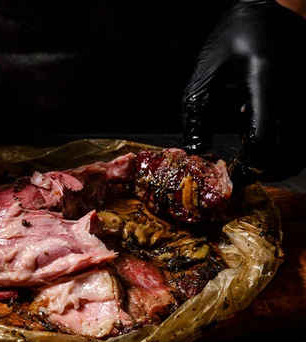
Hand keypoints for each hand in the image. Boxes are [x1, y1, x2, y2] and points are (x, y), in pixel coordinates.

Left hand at [182, 0, 305, 182]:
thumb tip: (195, 147)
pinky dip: (284, 146)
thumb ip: (197, 107)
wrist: (276, 6)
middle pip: (290, 154)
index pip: (262, 139)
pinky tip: (263, 137)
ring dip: (276, 162)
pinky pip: (300, 134)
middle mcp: (294, 94)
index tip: (230, 176)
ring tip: (251, 161)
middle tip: (243, 174)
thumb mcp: (208, 65)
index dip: (247, 164)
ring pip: (299, 148)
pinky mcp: (305, 100)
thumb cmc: (240, 32)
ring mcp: (304, 98)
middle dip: (266, 171)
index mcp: (267, 83)